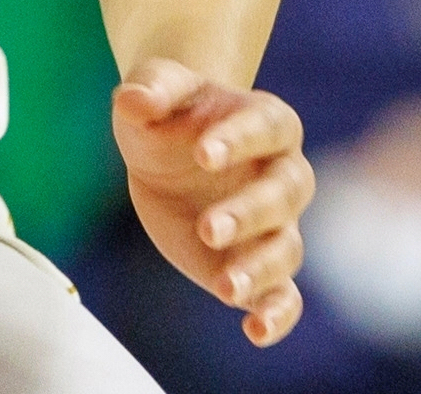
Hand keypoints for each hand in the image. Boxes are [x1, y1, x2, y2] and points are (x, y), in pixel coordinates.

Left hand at [115, 59, 311, 346]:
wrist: (167, 155)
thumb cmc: (167, 113)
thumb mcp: (153, 89)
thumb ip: (150, 88)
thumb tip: (133, 100)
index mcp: (265, 120)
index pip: (266, 128)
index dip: (239, 140)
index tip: (202, 154)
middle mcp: (282, 174)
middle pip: (284, 194)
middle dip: (249, 213)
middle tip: (208, 229)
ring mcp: (274, 225)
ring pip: (287, 249)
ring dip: (261, 270)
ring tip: (226, 288)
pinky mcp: (257, 265)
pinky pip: (285, 295)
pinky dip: (278, 315)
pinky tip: (255, 332)